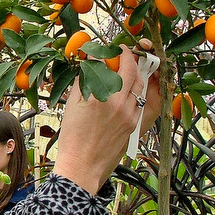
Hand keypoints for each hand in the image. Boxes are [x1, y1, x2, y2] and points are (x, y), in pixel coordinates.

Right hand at [53, 45, 159, 193]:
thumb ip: (82, 83)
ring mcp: (129, 113)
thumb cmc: (73, 138)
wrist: (83, 166)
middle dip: (128, 56)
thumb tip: (88, 66)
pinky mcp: (135, 123)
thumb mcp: (72, 106)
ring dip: (137, 71)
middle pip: (130, 69)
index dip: (102, 52)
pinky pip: (142, 100)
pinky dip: (138, 89)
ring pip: (140, 84)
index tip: (100, 49)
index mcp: (99, 96)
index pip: (105, 63)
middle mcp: (118, 103)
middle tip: (122, 50)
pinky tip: (132, 87)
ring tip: (130, 65)